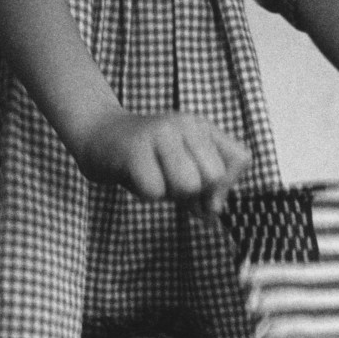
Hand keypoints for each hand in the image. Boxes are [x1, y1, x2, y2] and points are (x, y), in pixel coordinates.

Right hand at [74, 108, 250, 211]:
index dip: (226, 186)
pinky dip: (145, 195)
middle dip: (194, 192)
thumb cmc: (145, 158)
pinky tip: (134, 177)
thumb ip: (207, 189)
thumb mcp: (183, 166)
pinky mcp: (135, 150)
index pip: (241, 160)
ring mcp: (160, 134)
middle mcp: (185, 124)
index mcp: (202, 127)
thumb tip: (214, 213)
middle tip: (170, 182)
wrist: (97, 134)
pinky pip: (155, 191)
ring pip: (188, 184)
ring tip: (154, 179)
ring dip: (169, 194)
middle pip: (214, 177)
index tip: (203, 191)